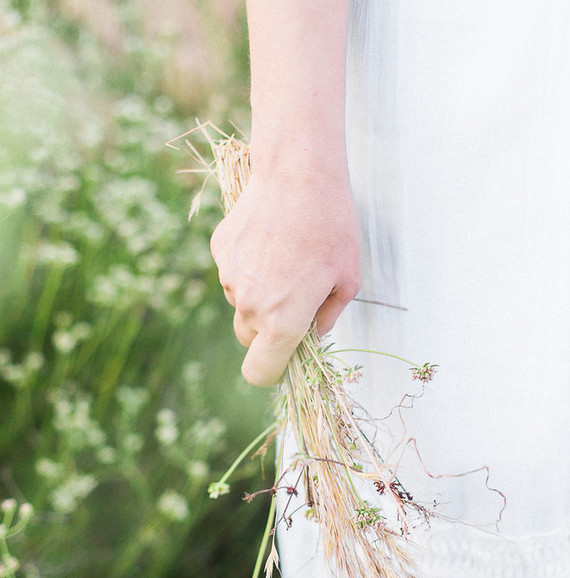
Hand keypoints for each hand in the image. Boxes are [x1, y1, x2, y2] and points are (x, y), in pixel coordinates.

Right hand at [210, 169, 359, 385]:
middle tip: (295, 299)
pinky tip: (271, 237)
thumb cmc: (332, 226)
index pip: (260, 372)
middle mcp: (250, 307)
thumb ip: (326, 318)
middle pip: (249, 339)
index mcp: (282, 322)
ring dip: (261, 294)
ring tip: (288, 256)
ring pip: (242, 303)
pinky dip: (250, 265)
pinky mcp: (220, 253)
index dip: (271, 372)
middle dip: (268, 330)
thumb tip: (312, 334)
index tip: (283, 358)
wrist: (298, 172)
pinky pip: (234, 273)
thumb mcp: (347, 280)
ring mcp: (230, 279)